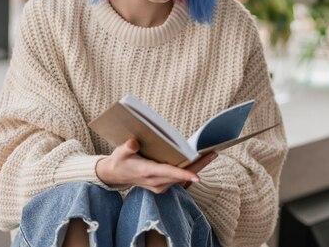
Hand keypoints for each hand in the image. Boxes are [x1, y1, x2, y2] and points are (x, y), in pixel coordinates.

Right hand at [95, 139, 214, 193]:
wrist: (115, 175)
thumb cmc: (120, 160)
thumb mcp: (120, 152)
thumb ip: (127, 147)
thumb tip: (133, 142)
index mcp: (147, 172)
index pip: (169, 174)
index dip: (184, 175)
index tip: (198, 176)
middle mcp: (156, 182)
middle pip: (181, 175)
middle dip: (198, 165)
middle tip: (214, 153)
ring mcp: (160, 186)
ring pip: (182, 178)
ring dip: (197, 167)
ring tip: (211, 154)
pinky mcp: (162, 186)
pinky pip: (179, 179)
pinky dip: (190, 170)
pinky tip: (199, 160)